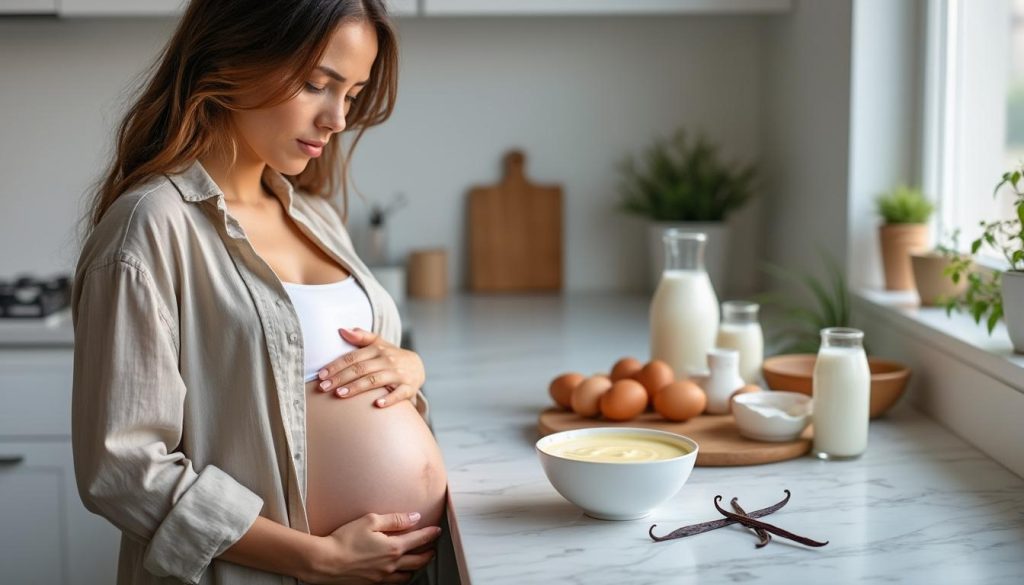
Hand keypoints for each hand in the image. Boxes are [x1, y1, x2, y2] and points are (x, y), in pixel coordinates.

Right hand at [303, 512, 440, 584]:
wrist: (326, 562)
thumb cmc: (345, 540)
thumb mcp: (370, 521)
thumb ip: (395, 520)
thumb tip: (414, 517)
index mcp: (393, 548)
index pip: (419, 540)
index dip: (430, 534)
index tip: (436, 530)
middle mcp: (391, 565)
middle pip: (418, 561)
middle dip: (428, 553)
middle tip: (433, 548)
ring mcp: (382, 577)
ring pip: (408, 575)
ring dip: (416, 567)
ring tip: (419, 561)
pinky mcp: (373, 584)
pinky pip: (394, 583)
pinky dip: (402, 578)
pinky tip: (399, 573)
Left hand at [315, 327, 425, 407]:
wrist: (418, 366)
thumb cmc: (390, 356)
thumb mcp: (378, 344)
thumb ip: (360, 337)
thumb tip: (341, 330)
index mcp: (377, 350)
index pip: (353, 357)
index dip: (336, 365)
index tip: (321, 375)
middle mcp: (387, 360)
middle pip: (361, 369)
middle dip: (341, 378)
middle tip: (323, 387)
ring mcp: (398, 374)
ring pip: (375, 380)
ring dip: (357, 387)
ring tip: (340, 394)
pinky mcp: (408, 387)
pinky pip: (399, 393)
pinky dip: (389, 398)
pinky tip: (377, 405)